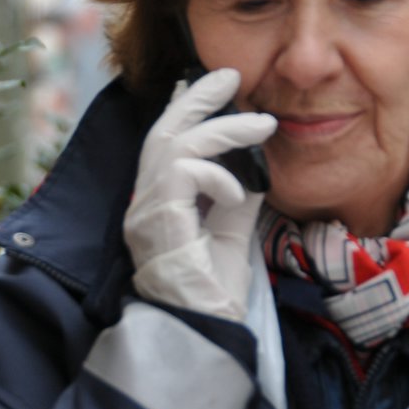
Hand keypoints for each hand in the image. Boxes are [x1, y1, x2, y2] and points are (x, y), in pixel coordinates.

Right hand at [123, 69, 276, 321]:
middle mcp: (144, 203)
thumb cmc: (213, 295)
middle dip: (197, 98)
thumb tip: (253, 167)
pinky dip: (220, 175)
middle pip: (163, 132)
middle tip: (231, 76)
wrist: (202, 333)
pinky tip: (241, 194)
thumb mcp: (231, 235)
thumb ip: (235, 199)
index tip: (203, 84)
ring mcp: (146, 209)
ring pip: (177, 143)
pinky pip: (186, 172)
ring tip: (264, 124)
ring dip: (224, 128)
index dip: (182, 109)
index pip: (166, 146)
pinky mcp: (158, 217)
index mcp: (159, 206)